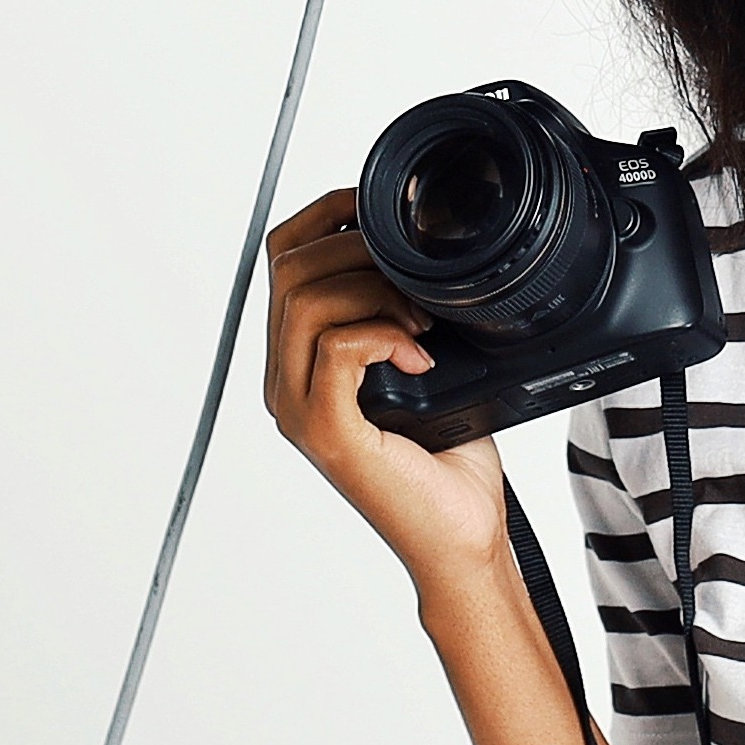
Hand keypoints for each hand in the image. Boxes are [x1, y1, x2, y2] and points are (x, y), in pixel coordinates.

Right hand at [256, 190, 510, 596]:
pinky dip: (383, 335)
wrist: (461, 534)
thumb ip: (405, 306)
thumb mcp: (427, 360)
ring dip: (375, 292)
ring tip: (423, 322)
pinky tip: (419, 356)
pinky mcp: (326, 432)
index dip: (326, 216)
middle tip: (417, 279)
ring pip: (306, 303)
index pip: (283, 259)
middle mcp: (285, 383)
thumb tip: (423, 244)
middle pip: (289, 271)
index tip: (377, 210)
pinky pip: (335, 349)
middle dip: (357, 249)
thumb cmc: (447, 457)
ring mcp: (299, 409)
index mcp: (300, 360)